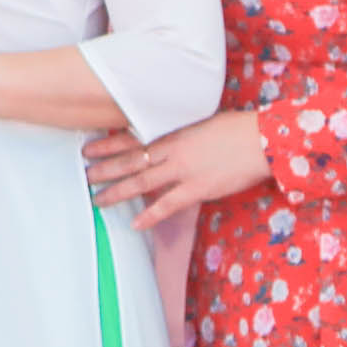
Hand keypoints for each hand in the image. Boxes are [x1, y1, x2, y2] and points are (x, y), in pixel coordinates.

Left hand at [82, 107, 273, 218]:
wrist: (264, 138)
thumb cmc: (239, 128)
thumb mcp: (204, 123)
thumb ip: (184, 133)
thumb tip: (172, 138)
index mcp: (174, 133)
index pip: (132, 139)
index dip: (107, 146)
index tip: (88, 150)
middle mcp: (173, 150)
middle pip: (130, 161)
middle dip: (104, 169)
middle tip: (82, 175)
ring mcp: (184, 170)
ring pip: (142, 182)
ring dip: (117, 191)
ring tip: (96, 200)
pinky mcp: (198, 188)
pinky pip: (168, 204)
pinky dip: (150, 215)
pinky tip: (135, 223)